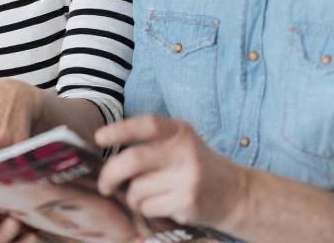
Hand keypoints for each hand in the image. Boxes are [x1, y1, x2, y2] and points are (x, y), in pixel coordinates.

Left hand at [95, 115, 250, 227]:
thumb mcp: (181, 144)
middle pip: (133, 161)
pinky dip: (147, 209)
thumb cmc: (196, 166)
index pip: (146, 125)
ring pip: (137, 190)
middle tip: (104, 185)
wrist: (234, 193)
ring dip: (133, 197)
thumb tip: (107, 153)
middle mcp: (185, 152)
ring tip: (148, 195)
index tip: (99, 138)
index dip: (119, 130)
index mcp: (180, 131)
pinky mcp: (187, 202)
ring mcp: (187, 178)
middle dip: (110, 175)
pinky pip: (148, 207)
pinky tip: (163, 204)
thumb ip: (152, 143)